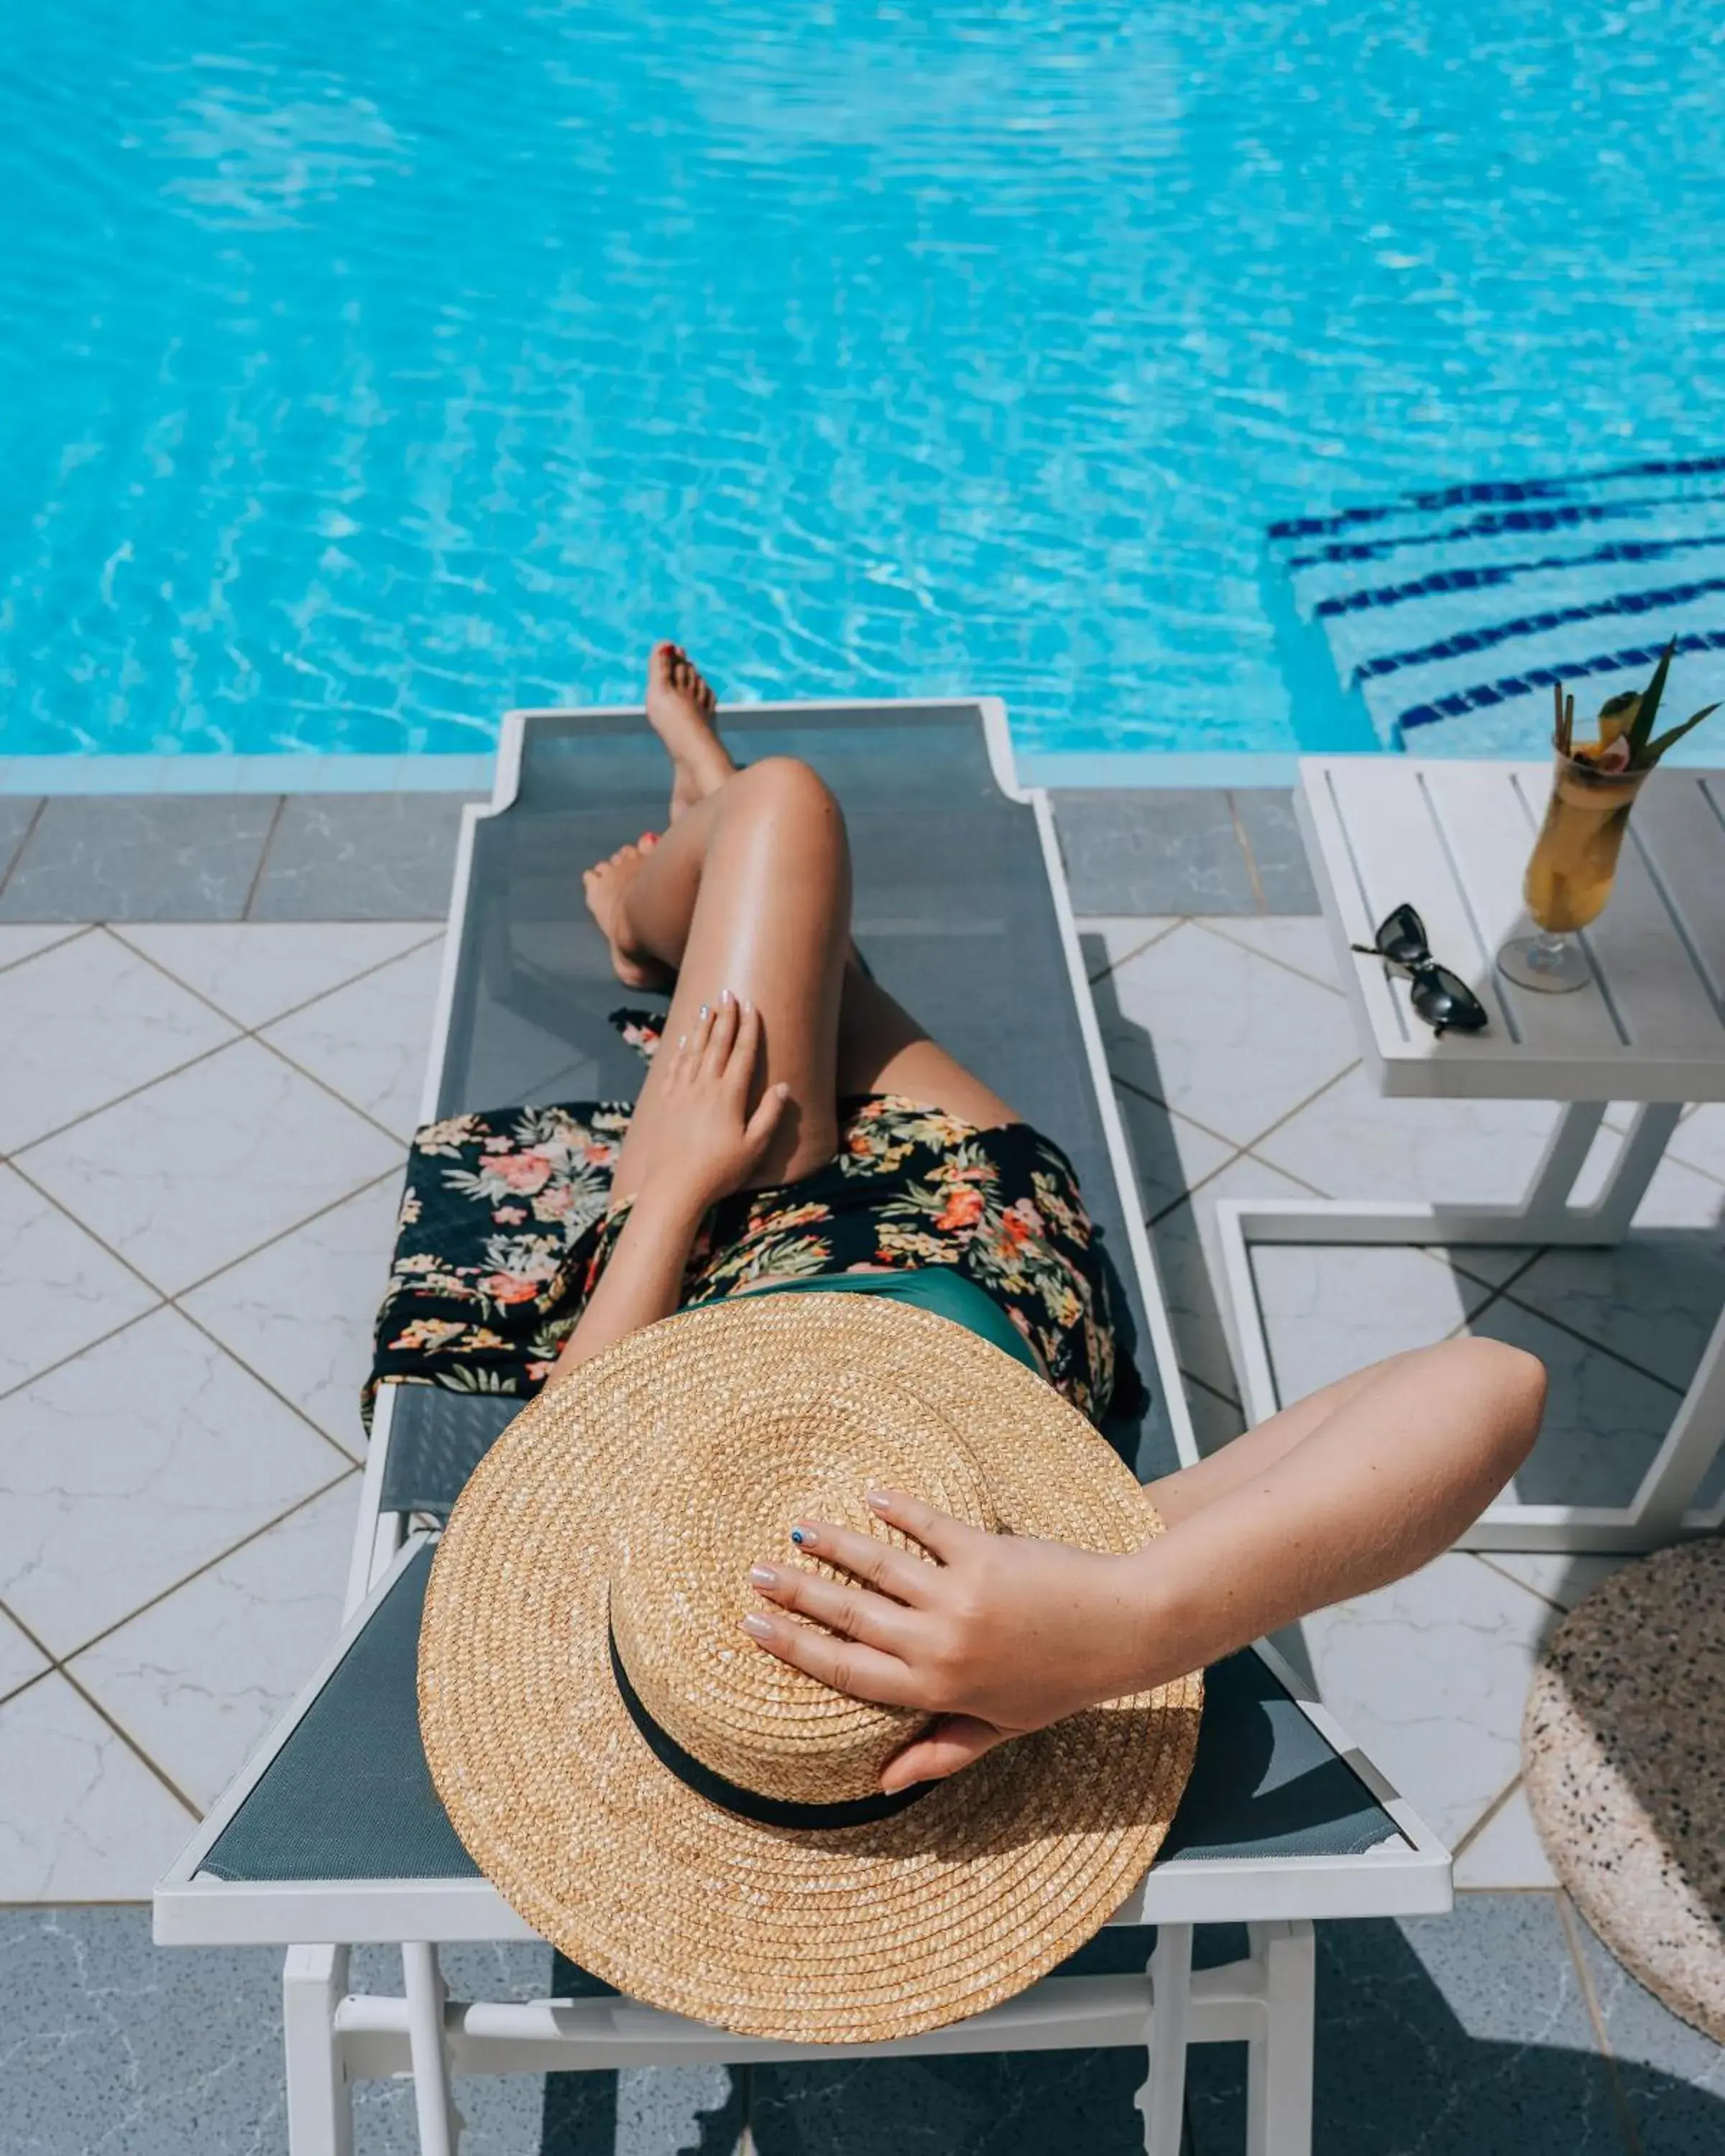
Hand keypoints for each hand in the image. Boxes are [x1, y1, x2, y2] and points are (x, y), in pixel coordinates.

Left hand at [643, 991, 788, 1214]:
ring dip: (702, 1026)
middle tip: (729, 993)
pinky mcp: (664, 1101)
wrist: (674, 1187)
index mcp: (729, 1095)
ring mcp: (681, 1091)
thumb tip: (783, 1085)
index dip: (748, 1028)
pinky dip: (680, 1048)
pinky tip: (683, 1038)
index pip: (742, 1053)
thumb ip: (769, 1114)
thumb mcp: (754, 1147)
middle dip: (725, 1017)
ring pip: (693, 1050)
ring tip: (708, 1005)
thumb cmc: (720, 1171)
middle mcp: (704, 1086)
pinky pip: (673, 1066)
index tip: (752, 1005)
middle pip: (716, 1043)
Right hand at [741, 1489, 1145, 1790]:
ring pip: (879, 1567)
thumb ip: (941, 1751)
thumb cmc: (1062, 1684)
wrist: (1123, 1630)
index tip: (755, 1629)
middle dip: (796, 1595)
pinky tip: (872, 1495)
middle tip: (755, 1575)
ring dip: (833, 1546)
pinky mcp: (985, 1552)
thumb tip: (883, 1784)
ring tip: (796, 1531)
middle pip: (850, 1616)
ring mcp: (960, 1595)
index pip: (848, 1669)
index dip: (796, 1650)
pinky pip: (930, 1526)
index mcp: (937, 1690)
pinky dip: (899, 1510)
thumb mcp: (1001, 1729)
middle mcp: (939, 1644)